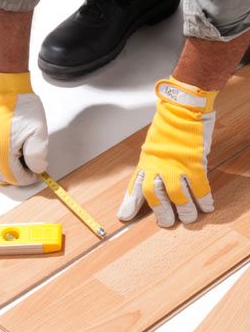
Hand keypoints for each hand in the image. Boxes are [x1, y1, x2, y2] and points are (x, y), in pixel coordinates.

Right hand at [0, 70, 47, 185]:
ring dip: (11, 168)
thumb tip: (36, 169)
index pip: (14, 178)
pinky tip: (16, 148)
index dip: (28, 178)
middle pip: (2, 178)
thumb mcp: (38, 132)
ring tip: (24, 155)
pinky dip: (4, 160)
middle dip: (17, 177)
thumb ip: (37, 155)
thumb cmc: (24, 109)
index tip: (38, 169)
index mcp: (1, 151)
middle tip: (30, 166)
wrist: (8, 89)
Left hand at [117, 76, 218, 227]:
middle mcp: (158, 166)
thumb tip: (150, 180)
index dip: (130, 203)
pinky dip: (203, 199)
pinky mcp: (194, 163)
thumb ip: (152, 164)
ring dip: (184, 210)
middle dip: (161, 212)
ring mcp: (176, 166)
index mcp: (146, 161)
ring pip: (177, 196)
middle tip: (166, 223)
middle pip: (155, 195)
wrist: (183, 108)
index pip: (135, 186)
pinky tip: (206, 206)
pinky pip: (199, 187)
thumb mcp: (152, 146)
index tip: (124, 217)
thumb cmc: (168, 126)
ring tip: (188, 218)